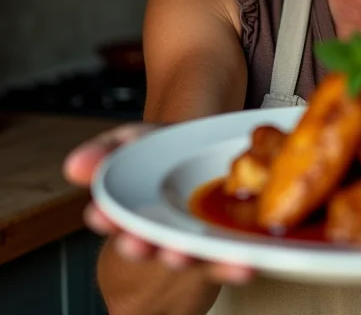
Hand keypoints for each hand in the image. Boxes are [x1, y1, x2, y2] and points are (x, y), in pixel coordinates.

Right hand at [63, 123, 255, 285]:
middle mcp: (157, 230)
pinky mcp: (221, 244)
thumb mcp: (134, 140)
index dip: (106, 217)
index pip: (110, 215)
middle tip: (138, 242)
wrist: (201, 153)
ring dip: (185, 257)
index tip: (99, 215)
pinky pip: (227, 256)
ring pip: (185, 255)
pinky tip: (243, 261)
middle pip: (145, 243)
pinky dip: (235, 261)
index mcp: (131, 205)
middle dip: (140, 244)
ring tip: (184, 255)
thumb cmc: (163, 149)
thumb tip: (74, 165)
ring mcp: (190, 239)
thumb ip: (107, 149)